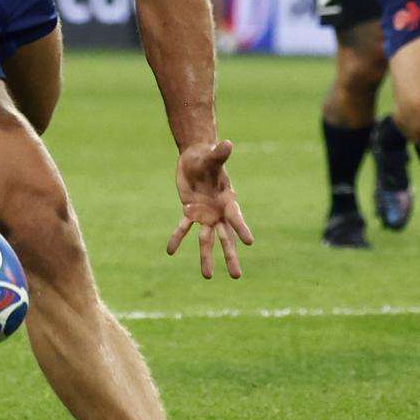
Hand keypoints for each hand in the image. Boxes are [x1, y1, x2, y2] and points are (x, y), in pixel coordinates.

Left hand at [166, 139, 255, 279]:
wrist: (197, 158)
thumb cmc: (208, 157)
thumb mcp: (212, 156)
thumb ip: (220, 154)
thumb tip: (227, 143)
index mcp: (228, 199)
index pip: (235, 217)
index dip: (242, 228)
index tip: (249, 242)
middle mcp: (218, 212)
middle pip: (226, 238)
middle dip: (230, 256)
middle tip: (236, 276)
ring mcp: (205, 214)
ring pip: (206, 240)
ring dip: (206, 257)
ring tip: (208, 277)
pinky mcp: (190, 211)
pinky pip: (183, 227)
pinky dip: (177, 238)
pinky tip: (170, 251)